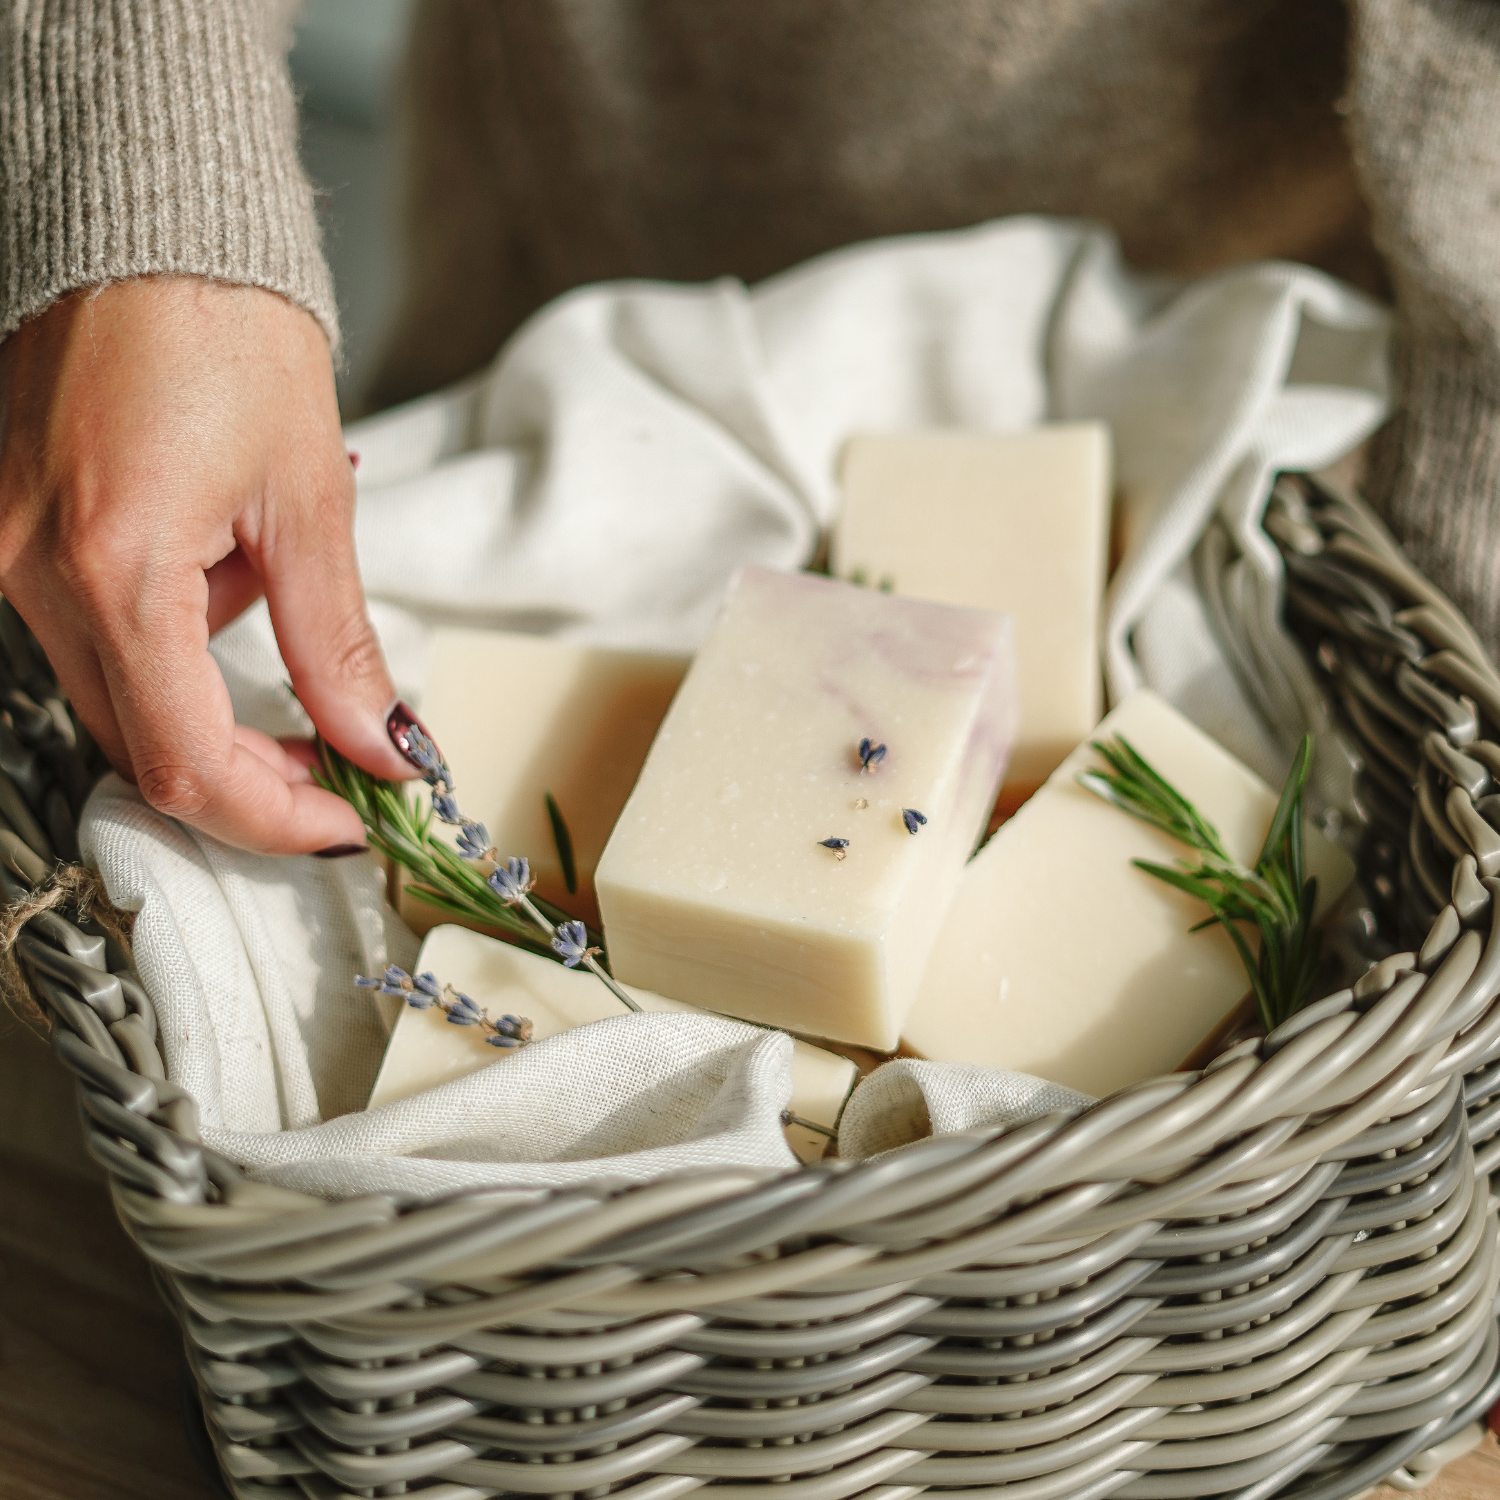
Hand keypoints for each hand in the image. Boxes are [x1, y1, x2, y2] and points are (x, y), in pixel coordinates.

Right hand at [0, 277, 412, 854]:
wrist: (143, 221)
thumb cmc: (229, 330)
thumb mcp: (310, 501)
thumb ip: (336, 645)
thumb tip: (382, 749)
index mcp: (113, 568)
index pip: (186, 764)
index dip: (277, 820)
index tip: (355, 823)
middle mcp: (30, 576)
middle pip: (145, 749)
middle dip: (255, 776)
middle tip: (346, 768)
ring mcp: (4, 558)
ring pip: (119, 701)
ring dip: (216, 708)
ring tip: (288, 630)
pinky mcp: (8, 538)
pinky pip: (94, 640)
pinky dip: (173, 648)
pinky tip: (224, 576)